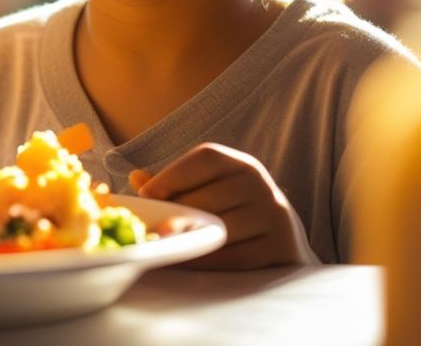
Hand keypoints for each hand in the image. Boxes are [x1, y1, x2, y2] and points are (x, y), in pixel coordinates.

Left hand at [134, 143, 314, 268]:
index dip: (173, 174)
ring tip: (166, 245)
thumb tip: (136, 178)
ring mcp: (276, 215)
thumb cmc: (234, 216)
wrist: (284, 247)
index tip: (146, 194)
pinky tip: (188, 261)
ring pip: (219, 228)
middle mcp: (262, 185)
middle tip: (152, 229)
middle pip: (208, 196)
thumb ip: (175, 187)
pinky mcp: (282, 247)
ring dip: (188, 240)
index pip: (207, 157)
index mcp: (242, 165)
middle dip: (175, 214)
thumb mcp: (211, 193)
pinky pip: (234, 256)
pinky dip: (206, 261)